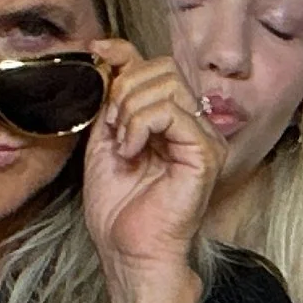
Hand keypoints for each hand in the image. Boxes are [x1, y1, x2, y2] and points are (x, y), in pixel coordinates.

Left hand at [82, 42, 224, 291]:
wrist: (128, 251)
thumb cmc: (118, 208)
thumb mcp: (105, 139)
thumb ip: (112, 101)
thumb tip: (110, 58)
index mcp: (173, 120)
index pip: (157, 66)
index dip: (125, 52)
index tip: (97, 51)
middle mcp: (194, 126)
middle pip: (165, 68)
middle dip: (126, 87)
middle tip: (111, 125)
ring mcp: (204, 139)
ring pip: (168, 86)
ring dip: (131, 109)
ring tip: (122, 143)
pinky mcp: (206, 154)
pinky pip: (172, 113)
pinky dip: (141, 126)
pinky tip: (131, 152)